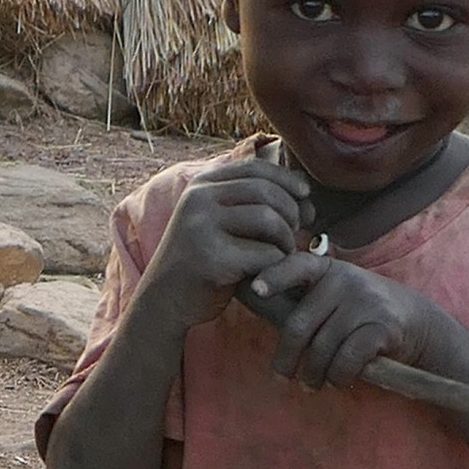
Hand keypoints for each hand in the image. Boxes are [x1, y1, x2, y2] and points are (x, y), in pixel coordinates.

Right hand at [140, 157, 308, 327]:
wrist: (164, 300)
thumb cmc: (203, 260)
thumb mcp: (219, 220)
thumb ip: (251, 200)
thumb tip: (303, 186)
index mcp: (200, 185)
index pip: (254, 168)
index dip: (286, 179)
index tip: (304, 194)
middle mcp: (198, 200)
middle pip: (265, 191)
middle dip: (291, 211)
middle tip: (295, 231)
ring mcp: (201, 228)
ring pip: (268, 219)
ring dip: (286, 239)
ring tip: (283, 252)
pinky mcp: (212, 259)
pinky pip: (265, 253)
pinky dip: (277, 263)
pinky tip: (271, 271)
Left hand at [241, 251, 447, 393]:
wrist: (418, 322)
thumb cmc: (363, 313)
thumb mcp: (337, 296)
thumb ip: (307, 302)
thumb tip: (259, 310)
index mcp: (328, 270)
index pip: (297, 266)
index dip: (274, 277)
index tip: (256, 291)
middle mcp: (345, 281)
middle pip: (300, 325)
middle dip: (287, 358)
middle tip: (283, 377)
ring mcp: (365, 302)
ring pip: (322, 348)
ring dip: (314, 374)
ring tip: (313, 384)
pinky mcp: (383, 326)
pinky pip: (347, 359)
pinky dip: (338, 377)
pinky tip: (338, 381)